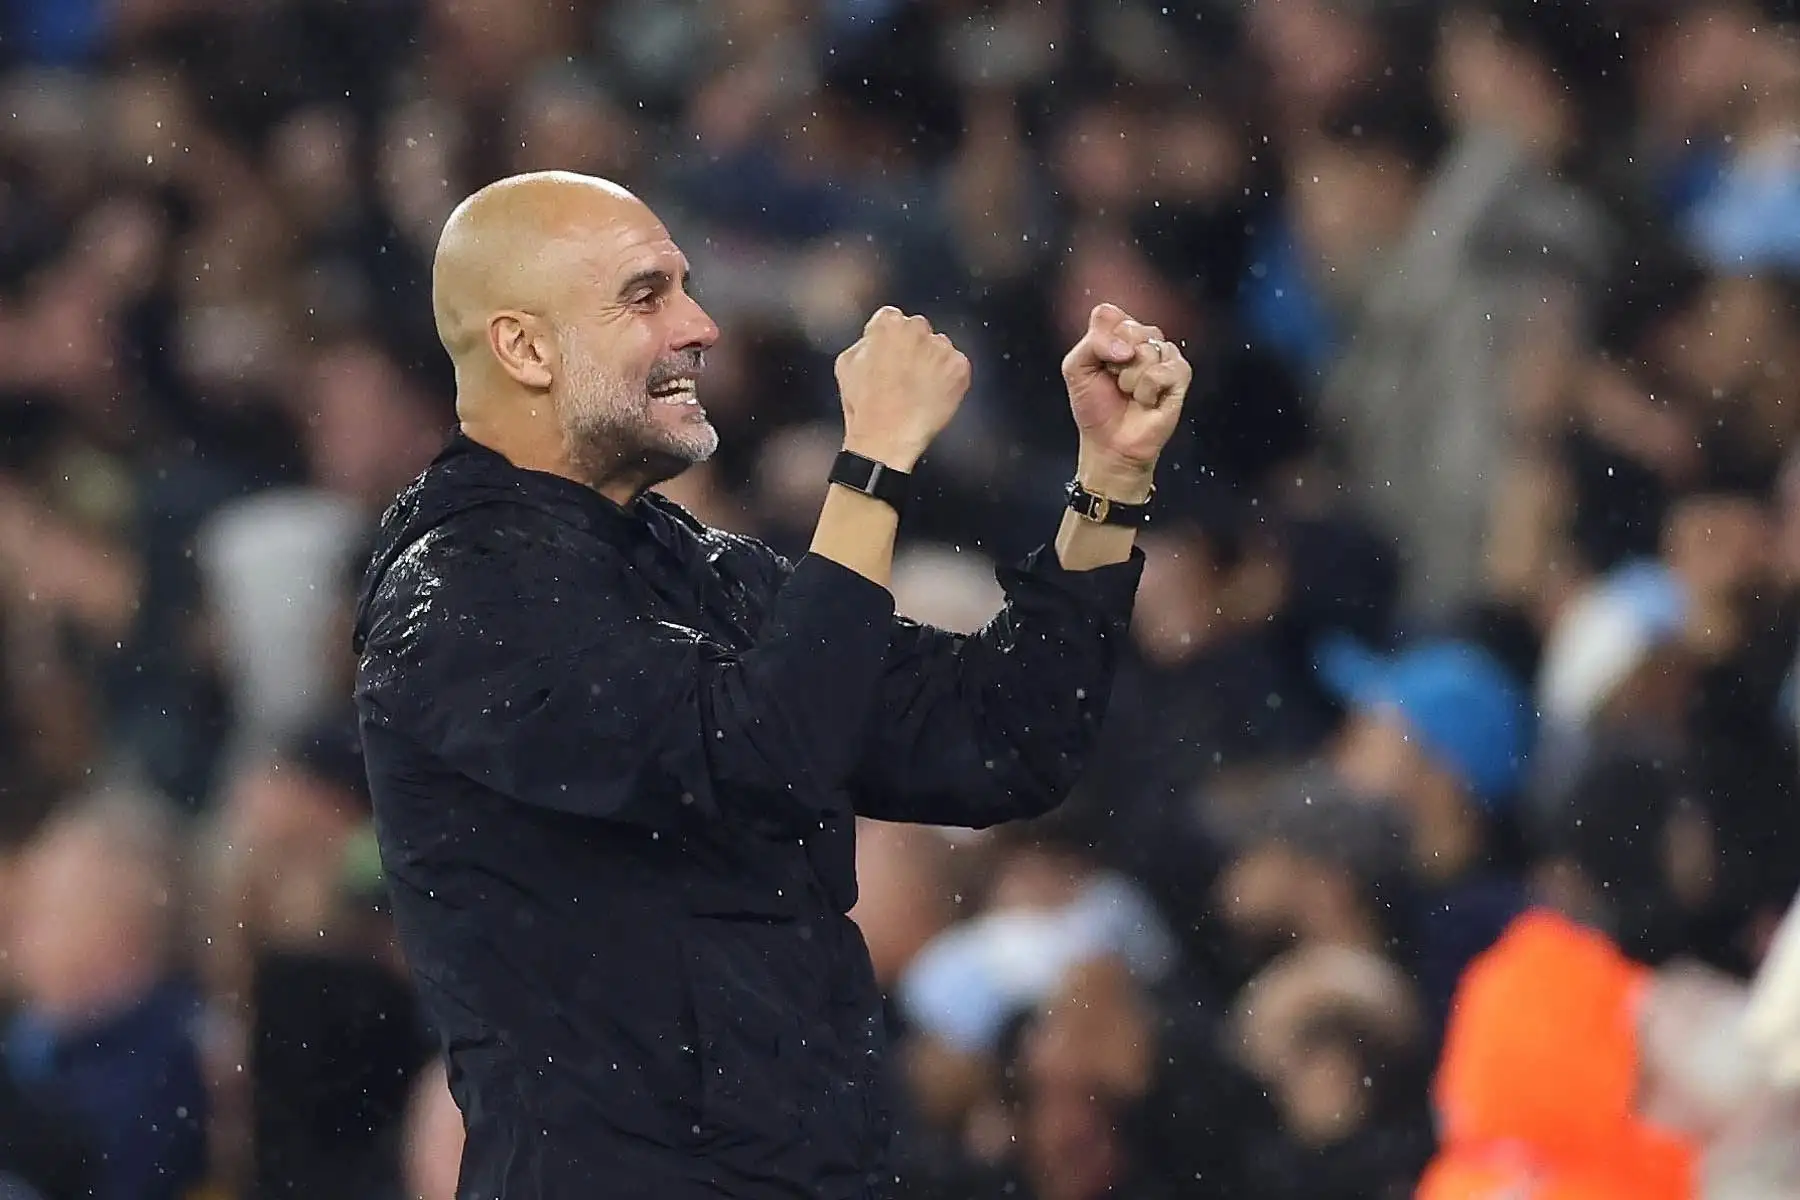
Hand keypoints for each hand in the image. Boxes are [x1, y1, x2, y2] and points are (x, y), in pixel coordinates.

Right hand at [835, 307, 970, 469]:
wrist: (887, 436)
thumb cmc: (865, 406)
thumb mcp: (846, 364)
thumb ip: (864, 342)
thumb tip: (874, 341)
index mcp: (889, 323)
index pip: (892, 320)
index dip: (888, 341)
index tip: (888, 356)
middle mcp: (918, 329)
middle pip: (918, 331)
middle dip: (913, 348)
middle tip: (904, 376)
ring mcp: (942, 348)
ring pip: (940, 349)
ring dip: (932, 363)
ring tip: (918, 391)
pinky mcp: (959, 368)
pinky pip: (957, 368)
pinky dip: (948, 380)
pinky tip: (932, 396)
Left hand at [1062, 303, 1189, 496]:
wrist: (1109, 443)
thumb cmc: (1095, 407)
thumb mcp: (1076, 368)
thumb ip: (1093, 343)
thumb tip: (1128, 348)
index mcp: (1118, 333)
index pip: (1109, 314)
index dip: (1101, 340)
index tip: (1098, 364)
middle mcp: (1144, 339)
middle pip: (1130, 328)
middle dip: (1114, 360)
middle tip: (1114, 380)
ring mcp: (1165, 356)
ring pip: (1147, 350)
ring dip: (1130, 379)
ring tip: (1130, 393)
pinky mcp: (1180, 375)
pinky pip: (1162, 371)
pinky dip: (1147, 390)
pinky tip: (1146, 401)